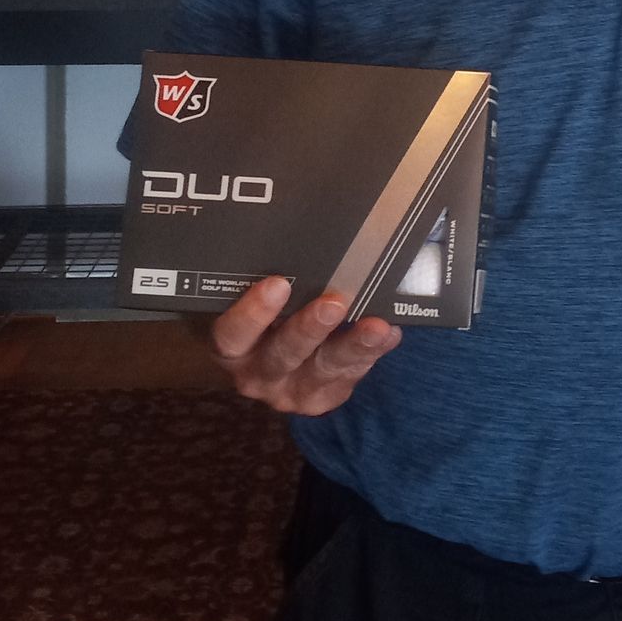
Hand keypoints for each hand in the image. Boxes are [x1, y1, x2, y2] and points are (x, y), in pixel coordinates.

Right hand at [210, 275, 400, 415]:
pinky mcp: (323, 397)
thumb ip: (269, 277)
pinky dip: (371, 353)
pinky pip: (349, 377)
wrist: (276, 354)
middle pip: (281, 355)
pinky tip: (389, 333)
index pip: (233, 333)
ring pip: (322, 370)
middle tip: (334, 303)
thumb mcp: (256, 299)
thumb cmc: (266, 313)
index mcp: (232, 347)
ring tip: (376, 326)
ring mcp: (290, 391)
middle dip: (309, 329)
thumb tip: (306, 223)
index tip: (277, 283)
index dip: (253, 312)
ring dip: (351, 346)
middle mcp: (257, 373)